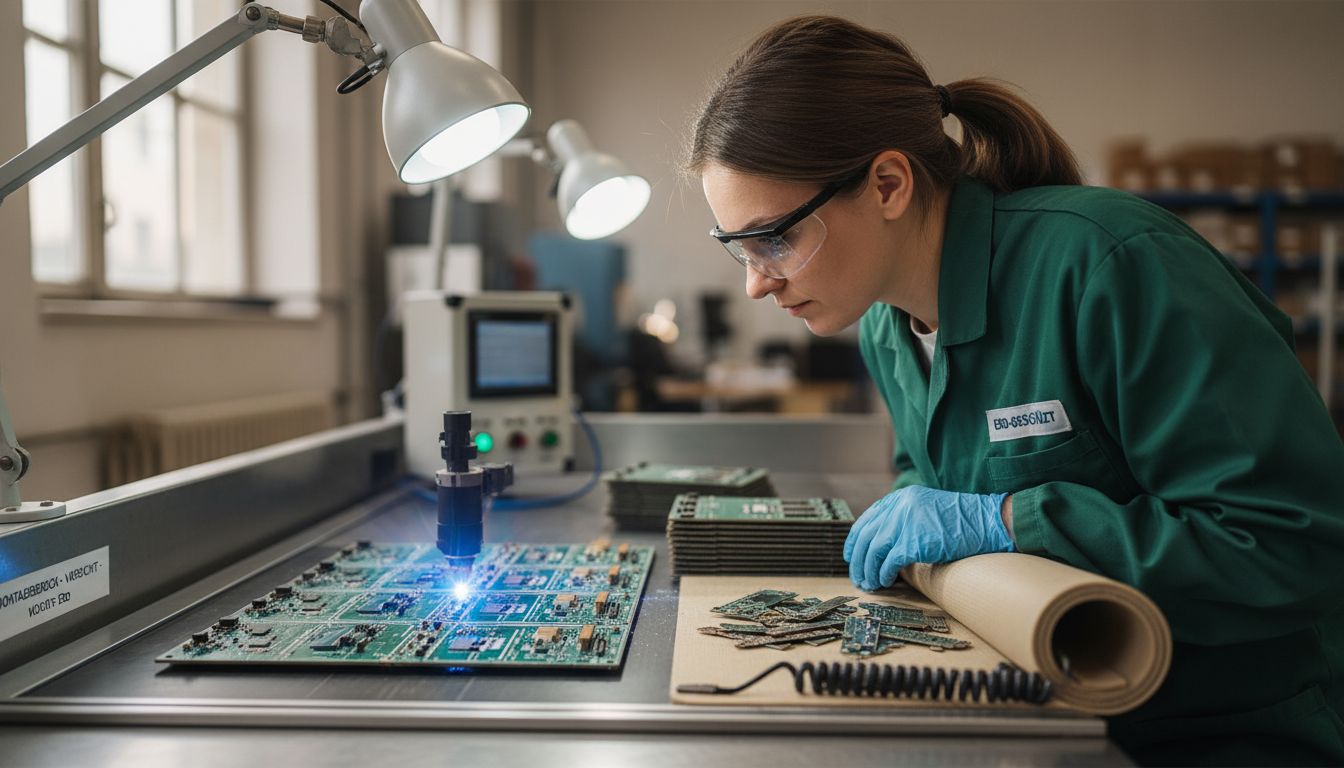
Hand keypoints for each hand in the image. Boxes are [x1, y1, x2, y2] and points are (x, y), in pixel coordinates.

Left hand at [843, 486, 1014, 590]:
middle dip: (858, 561)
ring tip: (870, 584)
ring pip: (873, 550)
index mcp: (901, 498)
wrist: (988, 522)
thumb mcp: (927, 510)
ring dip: (868, 570)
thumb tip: (883, 544)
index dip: (855, 540)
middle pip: (865, 536)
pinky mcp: (915, 541)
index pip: (867, 519)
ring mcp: (907, 522)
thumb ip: (905, 519)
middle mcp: (900, 506)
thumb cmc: (962, 522)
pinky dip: (884, 574)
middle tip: (859, 578)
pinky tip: (886, 582)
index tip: (851, 557)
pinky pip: (889, 561)